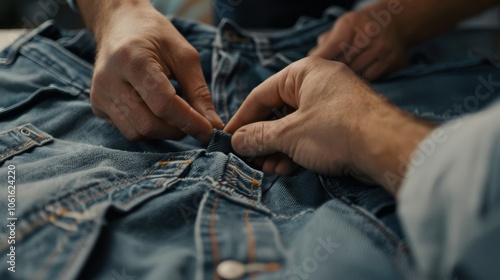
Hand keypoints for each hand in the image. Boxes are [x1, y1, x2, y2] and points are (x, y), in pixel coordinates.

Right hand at [81, 0, 222, 141]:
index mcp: (132, 59)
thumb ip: (199, 91)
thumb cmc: (155, 36)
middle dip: (177, 130)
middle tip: (194, 122)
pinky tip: (155, 111)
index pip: (163, 103)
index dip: (189, 121)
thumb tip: (213, 125)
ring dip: (163, 132)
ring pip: (137, 133)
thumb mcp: (184, 55)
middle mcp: (109, 80)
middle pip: (148, 124)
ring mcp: (100, 95)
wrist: (120, 24)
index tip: (209, 131)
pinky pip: (127, 130)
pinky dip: (148, 128)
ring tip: (176, 116)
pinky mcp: (97, 105)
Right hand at [225, 57, 432, 193]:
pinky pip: (310, 136)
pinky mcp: (342, 126)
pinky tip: (285, 168)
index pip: (262, 94)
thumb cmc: (336, 129)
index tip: (228, 137)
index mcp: (304, 73)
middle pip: (278, 112)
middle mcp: (318, 85)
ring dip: (277, 149)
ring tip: (266, 168)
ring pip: (293, 127)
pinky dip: (296, 151)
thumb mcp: (290, 134)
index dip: (242, 118)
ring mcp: (332, 106)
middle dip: (261, 138)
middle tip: (248, 158)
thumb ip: (259, 136)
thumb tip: (237, 141)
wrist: (387, 148)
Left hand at [309, 2, 406, 80]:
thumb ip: (325, 42)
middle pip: (343, 61)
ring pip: (355, 72)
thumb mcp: (342, 26)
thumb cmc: (359, 27)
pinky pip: (368, 77)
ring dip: (347, 75)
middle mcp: (369, 33)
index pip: (334, 44)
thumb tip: (310, 62)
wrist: (394, 21)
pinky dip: (361, 78)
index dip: (321, 59)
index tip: (310, 70)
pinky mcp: (391, 60)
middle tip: (329, 73)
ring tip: (345, 72)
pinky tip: (360, 72)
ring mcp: (381, 47)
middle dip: (333, 69)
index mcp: (352, 22)